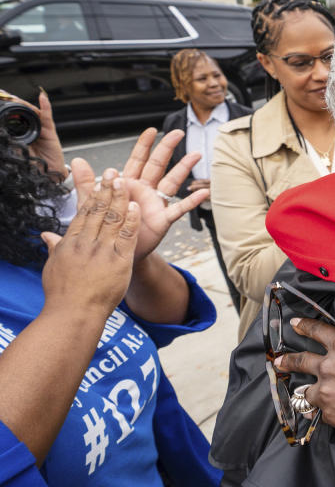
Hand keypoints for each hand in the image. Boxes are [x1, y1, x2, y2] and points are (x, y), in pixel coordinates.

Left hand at [0, 89, 64, 181]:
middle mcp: (30, 130)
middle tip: (3, 95)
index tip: (0, 101)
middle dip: (12, 104)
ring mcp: (40, 129)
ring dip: (23, 104)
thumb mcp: (15, 153)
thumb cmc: (33, 167)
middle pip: (21, 113)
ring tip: (14, 98)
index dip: (6, 111)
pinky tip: (42, 97)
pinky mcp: (50, 131)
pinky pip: (47, 116)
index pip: (12, 120)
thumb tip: (3, 136)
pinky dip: (46, 106)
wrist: (49, 176)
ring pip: (32, 112)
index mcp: (19, 135)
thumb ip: (10, 143)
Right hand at [40, 170, 139, 316]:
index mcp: (71, 242)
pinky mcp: (119, 261)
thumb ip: (54, 247)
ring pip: (113, 219)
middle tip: (114, 173)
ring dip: (120, 198)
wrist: (73, 313)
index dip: (93, 195)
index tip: (99, 181)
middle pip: (99, 211)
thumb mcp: (53, 266)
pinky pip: (127, 236)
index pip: (84, 213)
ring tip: (126, 182)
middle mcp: (86, 243)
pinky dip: (131, 220)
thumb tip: (46, 234)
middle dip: (107, 189)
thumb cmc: (63, 294)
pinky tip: (136, 207)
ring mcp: (102, 251)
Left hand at [72, 128, 208, 261]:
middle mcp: (145, 190)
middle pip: (158, 164)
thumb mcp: (91, 203)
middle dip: (167, 147)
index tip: (151, 131)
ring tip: (196, 154)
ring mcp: (156, 204)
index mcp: (128, 184)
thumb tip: (76, 161)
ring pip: (172, 181)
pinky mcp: (163, 220)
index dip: (144, 145)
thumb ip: (86, 182)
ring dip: (184, 167)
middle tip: (178, 132)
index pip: (138, 160)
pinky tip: (203, 192)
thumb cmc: (104, 228)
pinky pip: (180, 209)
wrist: (112, 253)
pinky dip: (192, 201)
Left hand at [275, 318, 334, 459]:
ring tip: (307, 395)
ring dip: (309, 393)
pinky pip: (323, 414)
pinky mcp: (334, 418)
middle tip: (278, 361)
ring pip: (308, 393)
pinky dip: (327, 412)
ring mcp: (329, 395)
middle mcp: (330, 368)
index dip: (304, 326)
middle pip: (301, 361)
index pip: (318, 331)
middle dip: (287, 360)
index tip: (294, 324)